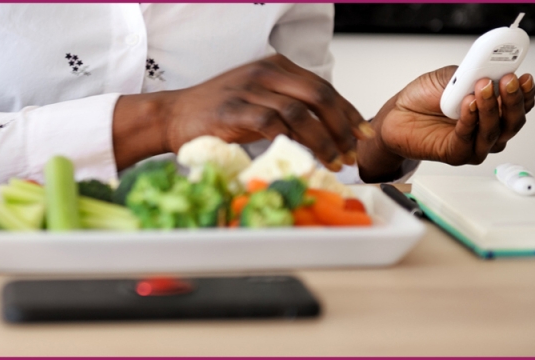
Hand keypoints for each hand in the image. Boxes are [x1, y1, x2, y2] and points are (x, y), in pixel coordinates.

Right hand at [113, 54, 372, 170]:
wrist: (171, 116)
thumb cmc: (214, 114)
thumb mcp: (257, 101)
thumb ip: (288, 108)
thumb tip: (329, 133)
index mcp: (274, 66)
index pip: (322, 87)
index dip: (347, 112)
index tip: (362, 133)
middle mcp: (264, 72)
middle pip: (318, 95)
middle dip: (341, 126)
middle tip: (352, 151)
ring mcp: (248, 89)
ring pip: (300, 111)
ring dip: (323, 139)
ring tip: (334, 160)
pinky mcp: (234, 109)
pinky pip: (273, 123)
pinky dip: (293, 141)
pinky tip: (304, 157)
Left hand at [358, 66, 534, 181]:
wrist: (396, 115)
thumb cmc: (423, 98)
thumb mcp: (450, 77)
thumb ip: (471, 72)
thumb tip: (490, 65)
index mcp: (494, 108)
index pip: (522, 104)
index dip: (526, 92)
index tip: (524, 76)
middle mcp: (489, 128)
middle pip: (514, 120)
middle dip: (513, 99)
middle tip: (507, 80)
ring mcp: (475, 144)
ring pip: (495, 131)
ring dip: (491, 108)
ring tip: (481, 88)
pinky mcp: (457, 154)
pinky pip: (469, 139)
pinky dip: (471, 120)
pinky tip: (467, 104)